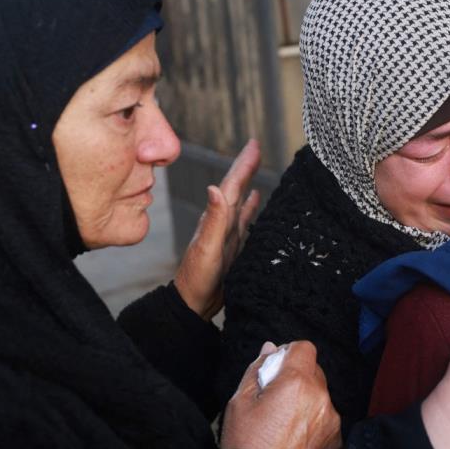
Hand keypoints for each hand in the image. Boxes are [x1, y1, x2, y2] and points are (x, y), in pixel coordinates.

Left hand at [175, 138, 261, 319]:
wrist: (193, 304)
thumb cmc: (197, 279)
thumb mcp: (207, 249)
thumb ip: (214, 221)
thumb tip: (215, 187)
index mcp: (216, 219)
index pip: (232, 185)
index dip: (243, 164)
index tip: (254, 144)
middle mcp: (222, 222)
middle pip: (236, 188)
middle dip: (246, 167)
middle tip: (257, 147)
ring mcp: (227, 233)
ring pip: (240, 200)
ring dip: (248, 182)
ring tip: (256, 166)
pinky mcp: (233, 245)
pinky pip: (244, 220)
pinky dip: (250, 206)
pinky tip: (256, 199)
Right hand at [220, 341, 341, 448]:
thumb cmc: (246, 444)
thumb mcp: (239, 401)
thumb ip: (257, 369)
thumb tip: (270, 349)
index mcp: (297, 382)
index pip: (304, 348)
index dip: (289, 353)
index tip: (277, 366)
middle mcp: (321, 397)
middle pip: (314, 372)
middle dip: (297, 377)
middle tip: (276, 397)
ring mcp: (332, 420)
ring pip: (321, 397)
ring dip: (307, 401)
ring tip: (284, 422)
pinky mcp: (336, 441)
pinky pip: (327, 420)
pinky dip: (314, 422)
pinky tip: (294, 438)